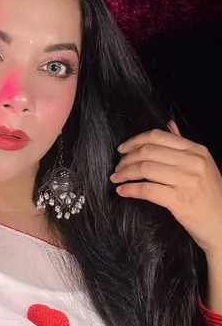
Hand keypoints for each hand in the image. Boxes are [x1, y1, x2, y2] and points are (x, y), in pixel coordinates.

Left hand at [110, 121, 221, 256]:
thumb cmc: (210, 195)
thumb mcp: (202, 165)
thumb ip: (183, 145)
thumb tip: (168, 125)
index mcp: (196, 150)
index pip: (158, 136)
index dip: (134, 140)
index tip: (122, 149)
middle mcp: (193, 162)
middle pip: (148, 151)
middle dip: (127, 158)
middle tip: (117, 167)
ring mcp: (188, 181)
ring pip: (145, 168)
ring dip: (124, 173)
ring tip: (116, 178)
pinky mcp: (181, 200)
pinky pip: (147, 189)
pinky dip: (130, 189)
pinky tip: (122, 190)